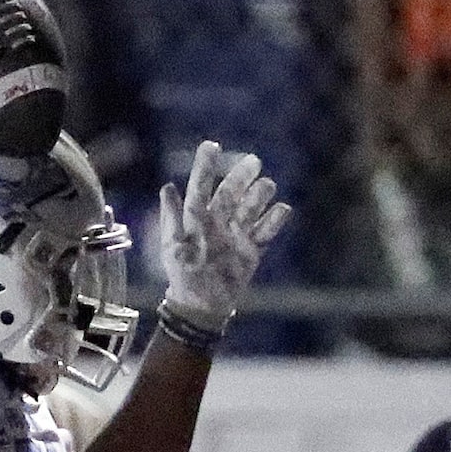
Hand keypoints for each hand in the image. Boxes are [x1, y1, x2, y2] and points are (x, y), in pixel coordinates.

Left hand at [159, 141, 292, 331]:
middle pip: (231, 194)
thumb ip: (170, 218)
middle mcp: (218, 222)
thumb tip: (167, 187)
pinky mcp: (251, 250)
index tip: (212, 145)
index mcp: (196, 219)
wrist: (200, 306)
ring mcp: (236, 235)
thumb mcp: (172, 248)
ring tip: (267, 185)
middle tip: (254, 161)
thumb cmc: (182, 275)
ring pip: (250, 209)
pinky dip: (274, 220)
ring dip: (259, 196)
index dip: (205, 167)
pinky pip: (265, 232)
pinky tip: (283, 208)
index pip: (201, 188)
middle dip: (241, 177)